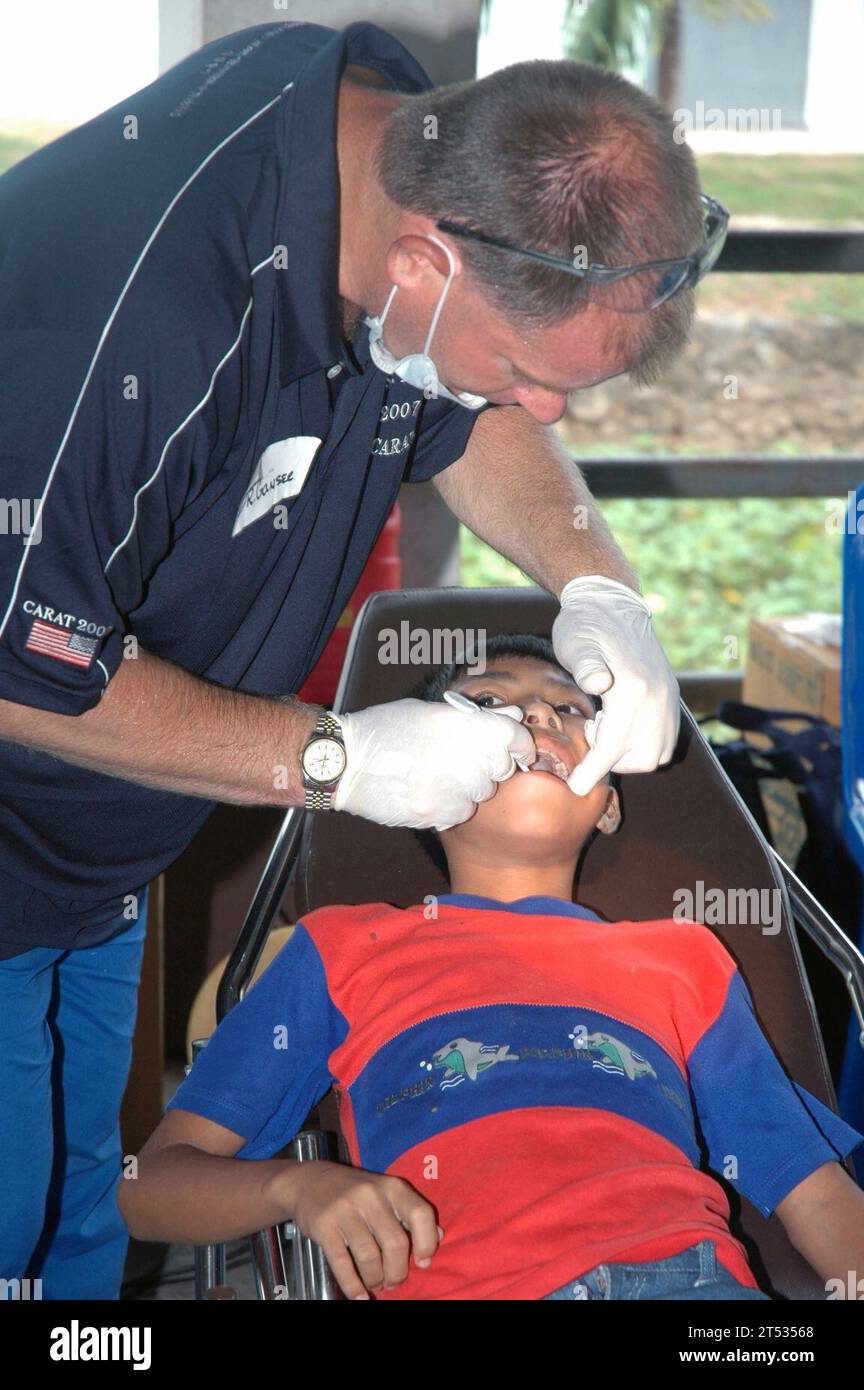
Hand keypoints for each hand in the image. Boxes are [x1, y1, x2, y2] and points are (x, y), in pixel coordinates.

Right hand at [286, 1160, 442, 1299]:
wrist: (308, 1181)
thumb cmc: (355, 1191)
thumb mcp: (385, 1193)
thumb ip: (410, 1213)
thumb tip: (440, 1237)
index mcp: (392, 1187)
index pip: (421, 1214)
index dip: (427, 1243)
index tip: (423, 1262)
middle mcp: (371, 1196)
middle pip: (395, 1243)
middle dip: (398, 1271)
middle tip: (394, 1282)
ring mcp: (346, 1210)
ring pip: (369, 1256)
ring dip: (375, 1279)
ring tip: (376, 1283)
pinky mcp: (324, 1226)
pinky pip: (342, 1263)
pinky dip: (352, 1285)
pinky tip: (358, 1295)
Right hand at [331, 697, 536, 829]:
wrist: (344, 762)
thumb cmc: (384, 730)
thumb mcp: (428, 712)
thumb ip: (472, 718)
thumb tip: (511, 715)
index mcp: (458, 724)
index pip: (513, 737)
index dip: (520, 744)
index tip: (519, 749)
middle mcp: (459, 756)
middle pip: (501, 768)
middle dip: (491, 766)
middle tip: (467, 761)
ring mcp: (448, 788)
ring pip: (482, 794)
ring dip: (471, 787)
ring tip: (441, 775)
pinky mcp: (436, 812)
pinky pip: (462, 812)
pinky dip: (453, 805)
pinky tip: (431, 792)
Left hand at [552, 574, 679, 795]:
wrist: (612, 602)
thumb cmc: (586, 625)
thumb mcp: (576, 642)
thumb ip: (586, 665)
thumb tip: (597, 683)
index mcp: (633, 686)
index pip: (615, 744)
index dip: (594, 769)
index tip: (577, 787)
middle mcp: (658, 696)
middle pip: (643, 757)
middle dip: (615, 761)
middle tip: (593, 734)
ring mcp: (668, 696)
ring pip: (659, 753)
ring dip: (632, 754)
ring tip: (608, 727)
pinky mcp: (671, 696)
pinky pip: (667, 739)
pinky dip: (646, 745)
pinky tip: (623, 725)